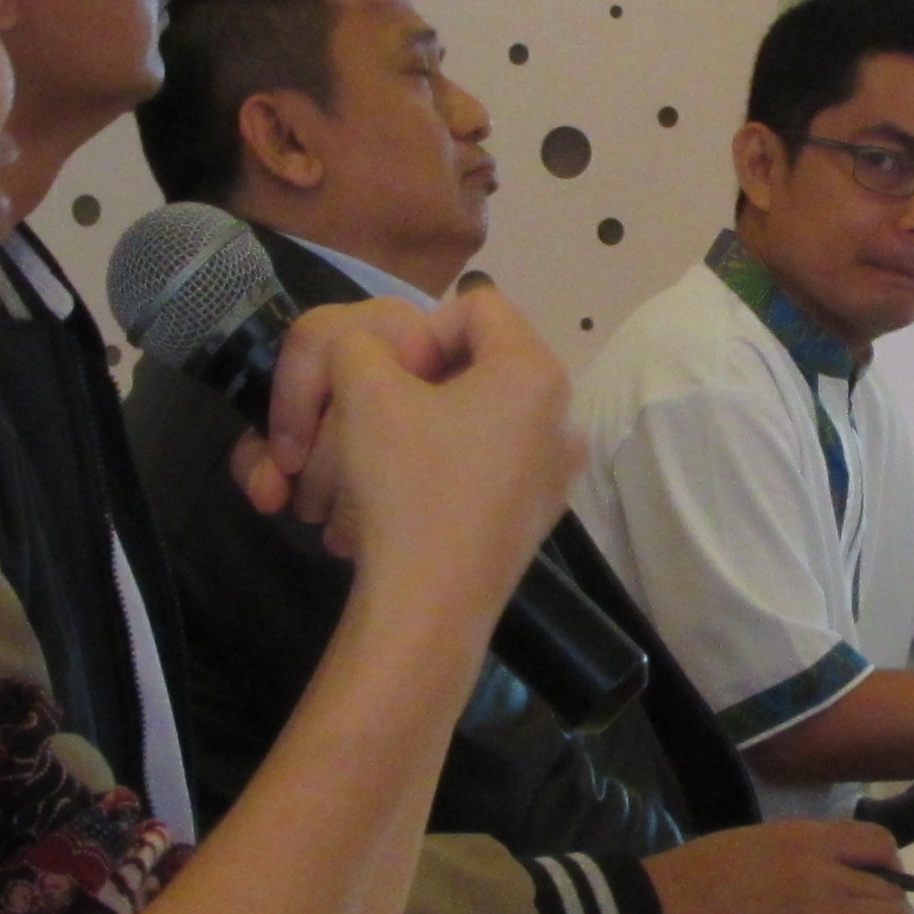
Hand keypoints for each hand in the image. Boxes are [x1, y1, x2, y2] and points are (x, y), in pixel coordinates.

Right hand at [232, 288, 577, 620]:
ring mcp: (550, 476)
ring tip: (353, 478)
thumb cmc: (406, 483)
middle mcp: (559, 418)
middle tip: (354, 424)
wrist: (428, 607)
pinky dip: (425, 480)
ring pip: (462, 427)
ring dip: (401, 440)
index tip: (381, 375)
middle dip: (398, 392)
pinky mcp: (528, 523)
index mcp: (535, 371)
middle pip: (469, 370)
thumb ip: (359, 344)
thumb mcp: (364, 390)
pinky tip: (380, 514)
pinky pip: (473, 475)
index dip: (418, 328)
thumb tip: (372, 353)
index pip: (476, 306)